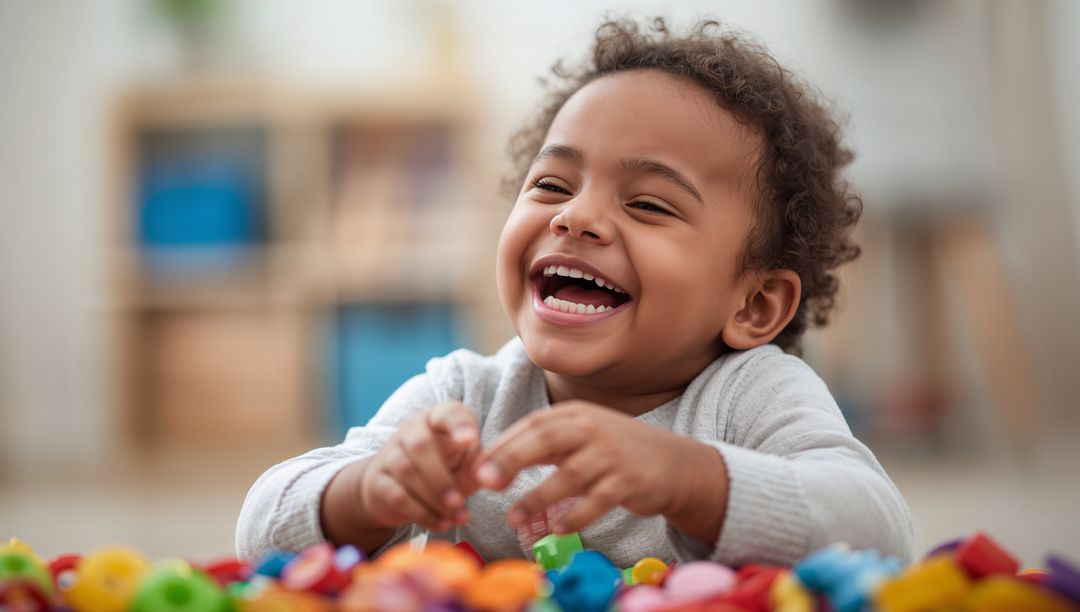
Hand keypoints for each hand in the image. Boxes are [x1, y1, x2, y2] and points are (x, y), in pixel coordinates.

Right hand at [358, 401, 480, 530]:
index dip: (457, 424)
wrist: (394, 491)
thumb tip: (491, 476)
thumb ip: (477, 468)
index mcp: (437, 419)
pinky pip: (397, 495)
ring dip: (434, 498)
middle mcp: (410, 430)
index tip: (470, 440)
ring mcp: (390, 453)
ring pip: (407, 471)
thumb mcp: (463, 467)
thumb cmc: (442, 470)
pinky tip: (442, 523)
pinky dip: (422, 513)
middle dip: (442, 477)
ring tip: (456, 517)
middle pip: (421, 445)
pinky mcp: (377, 480)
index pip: (446, 412)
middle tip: (460, 501)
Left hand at [471, 400, 727, 538]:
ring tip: (513, 517)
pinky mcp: (628, 483)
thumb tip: (495, 461)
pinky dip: (575, 516)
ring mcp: (611, 456)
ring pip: (568, 476)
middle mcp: (592, 429)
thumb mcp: (581, 436)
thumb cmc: (616, 451)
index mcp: (576, 414)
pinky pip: (596, 502)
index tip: (477, 466)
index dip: (502, 445)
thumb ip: (543, 444)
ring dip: (537, 498)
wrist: (674, 463)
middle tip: (485, 481)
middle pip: (544, 440)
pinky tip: (557, 529)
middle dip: (511, 459)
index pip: (532, 425)